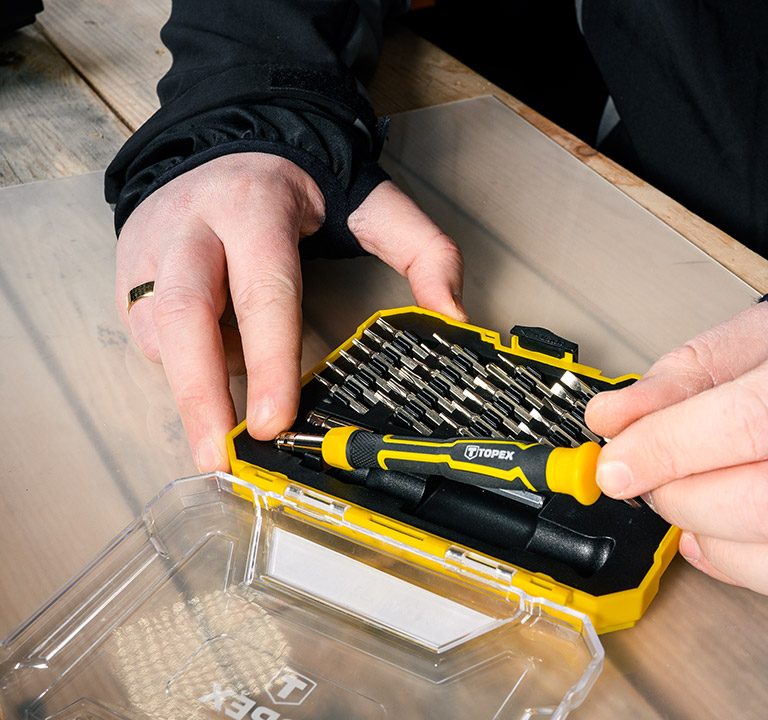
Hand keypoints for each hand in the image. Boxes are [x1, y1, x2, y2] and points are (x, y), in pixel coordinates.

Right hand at [116, 152, 465, 471]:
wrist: (224, 141)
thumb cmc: (299, 186)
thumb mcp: (372, 203)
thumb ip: (425, 252)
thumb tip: (453, 315)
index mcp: (256, 208)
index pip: (263, 291)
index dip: (268, 361)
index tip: (273, 421)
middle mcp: (193, 225)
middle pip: (182, 316)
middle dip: (198, 396)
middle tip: (219, 459)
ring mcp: (152, 247)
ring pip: (157, 332)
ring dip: (193, 381)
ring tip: (230, 397)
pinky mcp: (128, 269)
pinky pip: (147, 333)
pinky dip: (181, 361)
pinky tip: (213, 352)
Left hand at [586, 298, 767, 603]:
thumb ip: (694, 370)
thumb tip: (617, 418)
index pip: (762, 415)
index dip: (673, 445)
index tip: (617, 456)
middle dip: (682, 495)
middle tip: (644, 476)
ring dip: (710, 538)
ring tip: (679, 503)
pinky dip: (748, 571)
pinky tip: (715, 539)